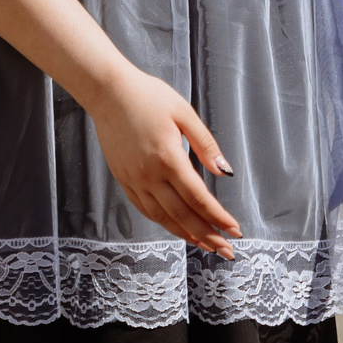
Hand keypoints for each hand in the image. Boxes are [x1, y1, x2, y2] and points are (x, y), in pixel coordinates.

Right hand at [86, 65, 242, 255]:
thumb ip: (205, 145)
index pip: (198, 197)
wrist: (108, 92)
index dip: (218, 217)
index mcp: (168, 158)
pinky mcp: (123, 179)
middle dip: (207, 235)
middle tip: (226, 250)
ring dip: (186, 234)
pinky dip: (163, 222)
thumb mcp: (184, 113)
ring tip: (205, 245)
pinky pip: (145, 209)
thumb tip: (225, 172)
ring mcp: (134, 180)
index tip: (234, 230)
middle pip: (182, 214)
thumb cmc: (148, 96)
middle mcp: (149, 175)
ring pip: (162, 217)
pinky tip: (177, 228)